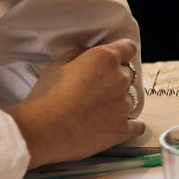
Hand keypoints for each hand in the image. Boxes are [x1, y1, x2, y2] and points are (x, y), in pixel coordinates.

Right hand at [5, 40, 139, 168]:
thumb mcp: (57, 64)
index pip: (128, 47)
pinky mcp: (123, 129)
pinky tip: (114, 126)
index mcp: (105, 59)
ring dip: (118, 102)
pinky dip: (128, 125)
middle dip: (115, 79)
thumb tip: (89, 54)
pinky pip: (137, 126)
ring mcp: (124, 105)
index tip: (114, 60)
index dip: (121, 53)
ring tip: (96, 112)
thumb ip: (79, 54)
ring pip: (130, 99)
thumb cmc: (46, 96)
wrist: (41, 131)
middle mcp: (120, 79)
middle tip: (96, 90)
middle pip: (128, 74)